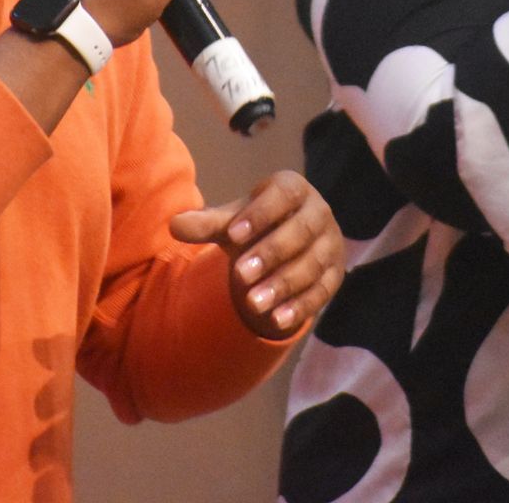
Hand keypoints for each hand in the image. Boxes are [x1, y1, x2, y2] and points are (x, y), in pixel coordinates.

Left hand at [170, 171, 344, 340]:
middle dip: (271, 254)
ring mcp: (331, 245)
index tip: (233, 235)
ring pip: (312, 265)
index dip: (260, 214)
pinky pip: (322, 291)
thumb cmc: (253, 228)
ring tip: (253, 304)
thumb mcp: (231, 225)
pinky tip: (277, 320)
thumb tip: (174, 224)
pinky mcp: (335, 275)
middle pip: (301, 232)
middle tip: (240, 276)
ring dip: (283, 285)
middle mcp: (319, 212)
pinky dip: (299, 307)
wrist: (284, 247)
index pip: (283, 196)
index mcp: (293, 189)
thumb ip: (206, 224)